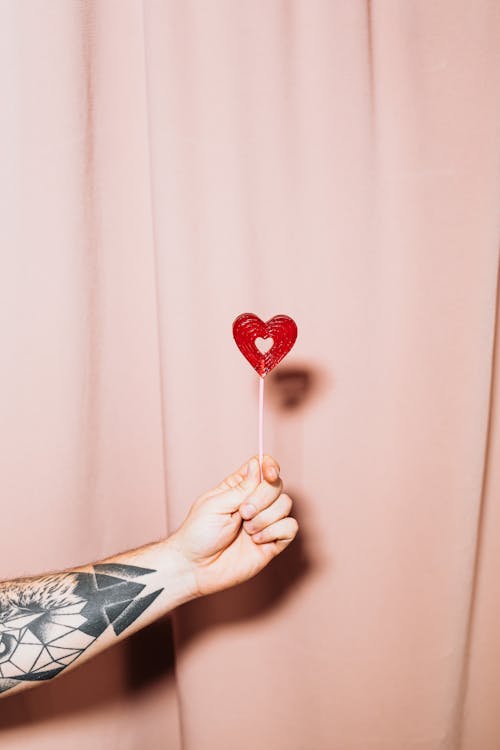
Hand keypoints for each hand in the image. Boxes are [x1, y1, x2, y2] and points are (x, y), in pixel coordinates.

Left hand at [169, 455, 297, 596]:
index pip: (263, 466)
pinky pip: (290, 528)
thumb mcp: (216, 504)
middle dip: (262, 498)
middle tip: (243, 513)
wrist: (196, 568)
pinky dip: (275, 531)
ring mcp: (265, 522)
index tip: (270, 474)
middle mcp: (255, 502)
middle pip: (277, 485)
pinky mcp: (272, 542)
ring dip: (266, 517)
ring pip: (286, 505)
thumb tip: (259, 465)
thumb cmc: (198, 534)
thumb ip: (241, 487)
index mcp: (238, 488)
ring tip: (247, 530)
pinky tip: (257, 540)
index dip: (270, 466)